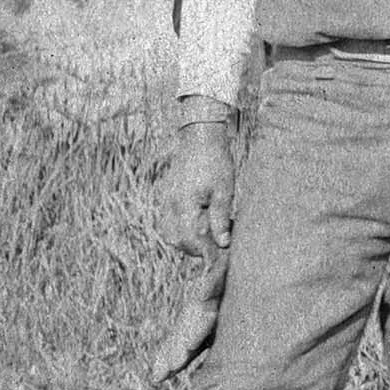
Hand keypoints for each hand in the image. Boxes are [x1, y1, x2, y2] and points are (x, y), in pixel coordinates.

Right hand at [163, 124, 239, 255]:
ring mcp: (165, 200)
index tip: (220, 249)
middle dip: (194, 246)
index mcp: (183, 205)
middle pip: (174, 239)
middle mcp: (169, 205)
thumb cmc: (216, 163)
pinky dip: (181, 226)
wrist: (199, 139)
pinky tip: (200, 220)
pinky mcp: (166, 196)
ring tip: (208, 231)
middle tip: (216, 241)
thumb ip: (220, 219)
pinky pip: (168, 219)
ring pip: (168, 231)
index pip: (187, 240)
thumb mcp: (225, 191)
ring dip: (186, 237)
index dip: (203, 250)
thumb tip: (222, 243)